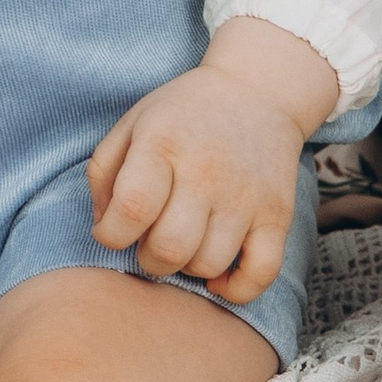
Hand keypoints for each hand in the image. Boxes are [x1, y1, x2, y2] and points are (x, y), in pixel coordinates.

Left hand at [86, 19, 339, 304]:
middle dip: (149, 259)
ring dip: (187, 268)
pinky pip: (260, 274)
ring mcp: (246, 196)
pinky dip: (236, 289)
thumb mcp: (131, 125)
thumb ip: (104, 175)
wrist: (255, 92)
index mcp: (163, 145)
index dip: (111, 235)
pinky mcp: (278, 216)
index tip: (113, 231)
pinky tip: (218, 275)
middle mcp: (207, 172)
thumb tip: (104, 228)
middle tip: (151, 240)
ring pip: (208, 265)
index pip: (132, 208)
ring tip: (184, 243)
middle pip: (170, 248)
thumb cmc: (181, 116)